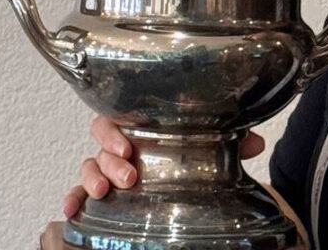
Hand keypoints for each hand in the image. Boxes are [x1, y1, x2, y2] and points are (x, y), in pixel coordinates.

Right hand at [62, 116, 265, 217]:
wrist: (189, 176)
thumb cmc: (189, 152)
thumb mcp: (211, 145)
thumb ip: (232, 141)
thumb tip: (256, 144)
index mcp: (142, 127)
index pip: (116, 118)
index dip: (115, 130)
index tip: (128, 146)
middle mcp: (121, 146)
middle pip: (100, 144)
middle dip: (109, 159)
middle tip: (129, 175)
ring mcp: (108, 169)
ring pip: (89, 166)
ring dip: (92, 178)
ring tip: (105, 193)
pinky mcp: (103, 192)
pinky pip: (78, 192)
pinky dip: (73, 199)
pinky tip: (72, 210)